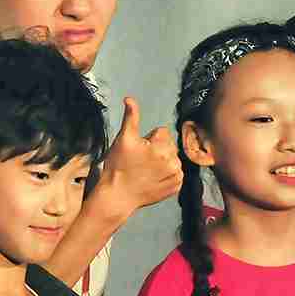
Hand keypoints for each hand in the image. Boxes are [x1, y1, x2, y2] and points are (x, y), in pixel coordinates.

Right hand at [96, 97, 183, 212]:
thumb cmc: (118, 167)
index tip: (139, 150)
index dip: (149, 139)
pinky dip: (166, 175)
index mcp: (162, 147)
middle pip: (169, 145)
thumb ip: (131, 117)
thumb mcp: (123, 139)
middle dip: (157, 149)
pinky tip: (153, 179)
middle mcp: (173, 161)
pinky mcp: (176, 187)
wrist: (118, 197)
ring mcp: (176, 176)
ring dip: (163, 162)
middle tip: (141, 161)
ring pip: (173, 159)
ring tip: (146, 171)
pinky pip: (175, 173)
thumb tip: (130, 98)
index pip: (162, 132)